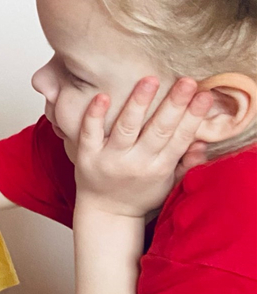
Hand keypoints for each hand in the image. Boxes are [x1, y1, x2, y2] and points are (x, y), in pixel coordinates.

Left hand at [75, 77, 211, 217]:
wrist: (105, 213)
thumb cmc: (140, 193)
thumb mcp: (168, 183)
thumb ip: (186, 163)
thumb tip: (202, 143)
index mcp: (159, 168)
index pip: (180, 138)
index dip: (193, 117)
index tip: (205, 95)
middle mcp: (136, 163)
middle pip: (158, 130)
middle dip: (174, 105)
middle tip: (187, 81)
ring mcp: (110, 159)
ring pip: (126, 127)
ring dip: (138, 103)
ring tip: (149, 80)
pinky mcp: (87, 156)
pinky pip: (90, 133)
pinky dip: (95, 115)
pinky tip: (102, 96)